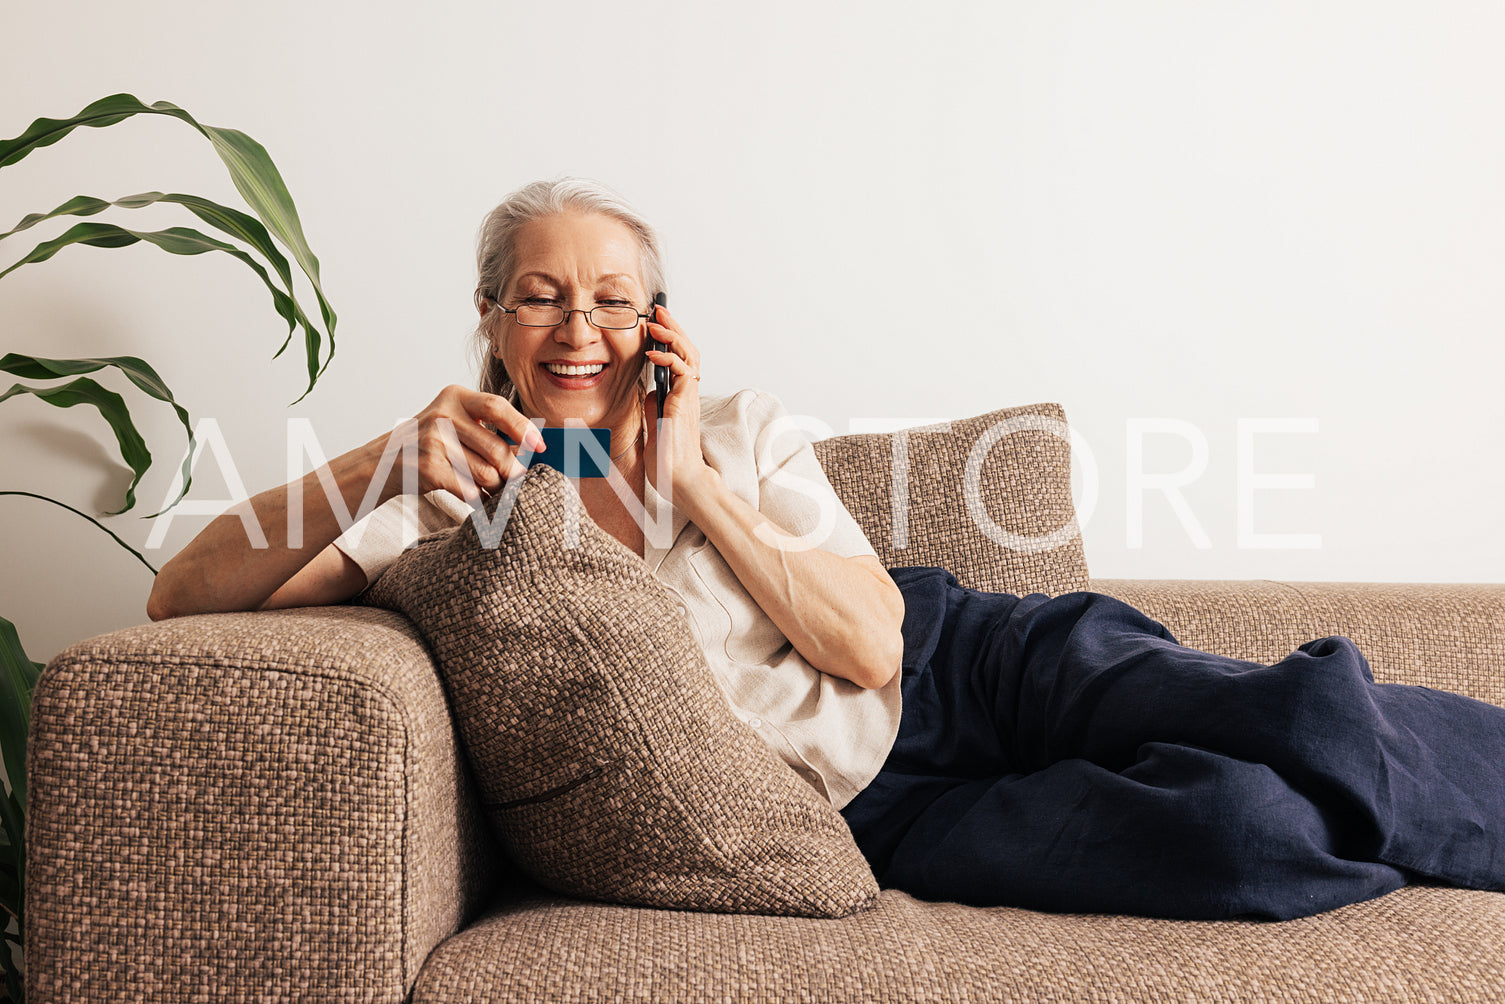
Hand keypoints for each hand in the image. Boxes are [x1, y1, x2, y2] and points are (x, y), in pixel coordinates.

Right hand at [376, 385, 546, 502]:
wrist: (385, 459)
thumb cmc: (431, 441)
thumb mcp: (455, 420)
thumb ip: (488, 427)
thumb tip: (532, 447)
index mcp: (455, 396)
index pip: (498, 407)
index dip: (523, 428)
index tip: (540, 446)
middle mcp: (443, 415)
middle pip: (497, 448)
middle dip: (513, 470)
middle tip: (516, 479)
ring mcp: (433, 441)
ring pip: (486, 473)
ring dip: (496, 487)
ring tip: (493, 488)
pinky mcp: (429, 468)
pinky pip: (469, 490)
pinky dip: (480, 499)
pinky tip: (480, 499)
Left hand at [642, 304, 712, 500]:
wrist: (678, 480)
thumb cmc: (668, 459)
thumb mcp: (654, 425)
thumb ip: (653, 406)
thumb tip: (648, 390)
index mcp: (681, 396)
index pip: (679, 358)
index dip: (669, 339)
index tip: (655, 324)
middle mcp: (688, 393)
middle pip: (687, 350)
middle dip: (673, 327)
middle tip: (659, 310)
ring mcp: (688, 397)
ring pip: (688, 355)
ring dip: (672, 335)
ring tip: (657, 322)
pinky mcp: (684, 403)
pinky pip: (681, 371)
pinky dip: (668, 358)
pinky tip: (652, 353)